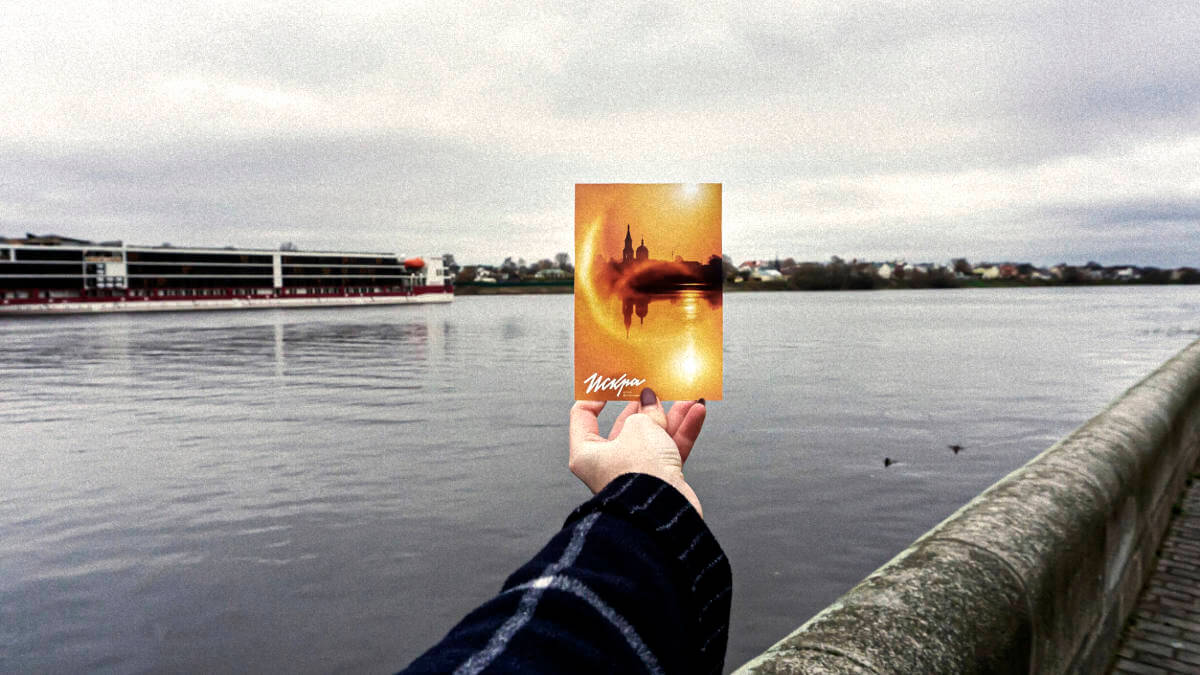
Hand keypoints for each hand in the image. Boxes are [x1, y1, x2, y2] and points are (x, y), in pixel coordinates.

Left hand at [569, 388, 706, 516]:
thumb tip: (650, 400)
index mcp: (588, 452)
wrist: (663, 513)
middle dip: (646, 405)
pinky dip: (683, 431)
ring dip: (672, 415)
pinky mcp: (659, 480)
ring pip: (654, 436)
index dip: (596, 395)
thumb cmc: (639, 475)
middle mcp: (609, 464)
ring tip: (687, 396)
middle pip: (626, 425)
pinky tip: (696, 413)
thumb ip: (646, 410)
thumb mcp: (639, 427)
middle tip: (656, 386)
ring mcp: (635, 472)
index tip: (611, 382)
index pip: (584, 417)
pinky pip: (670, 449)